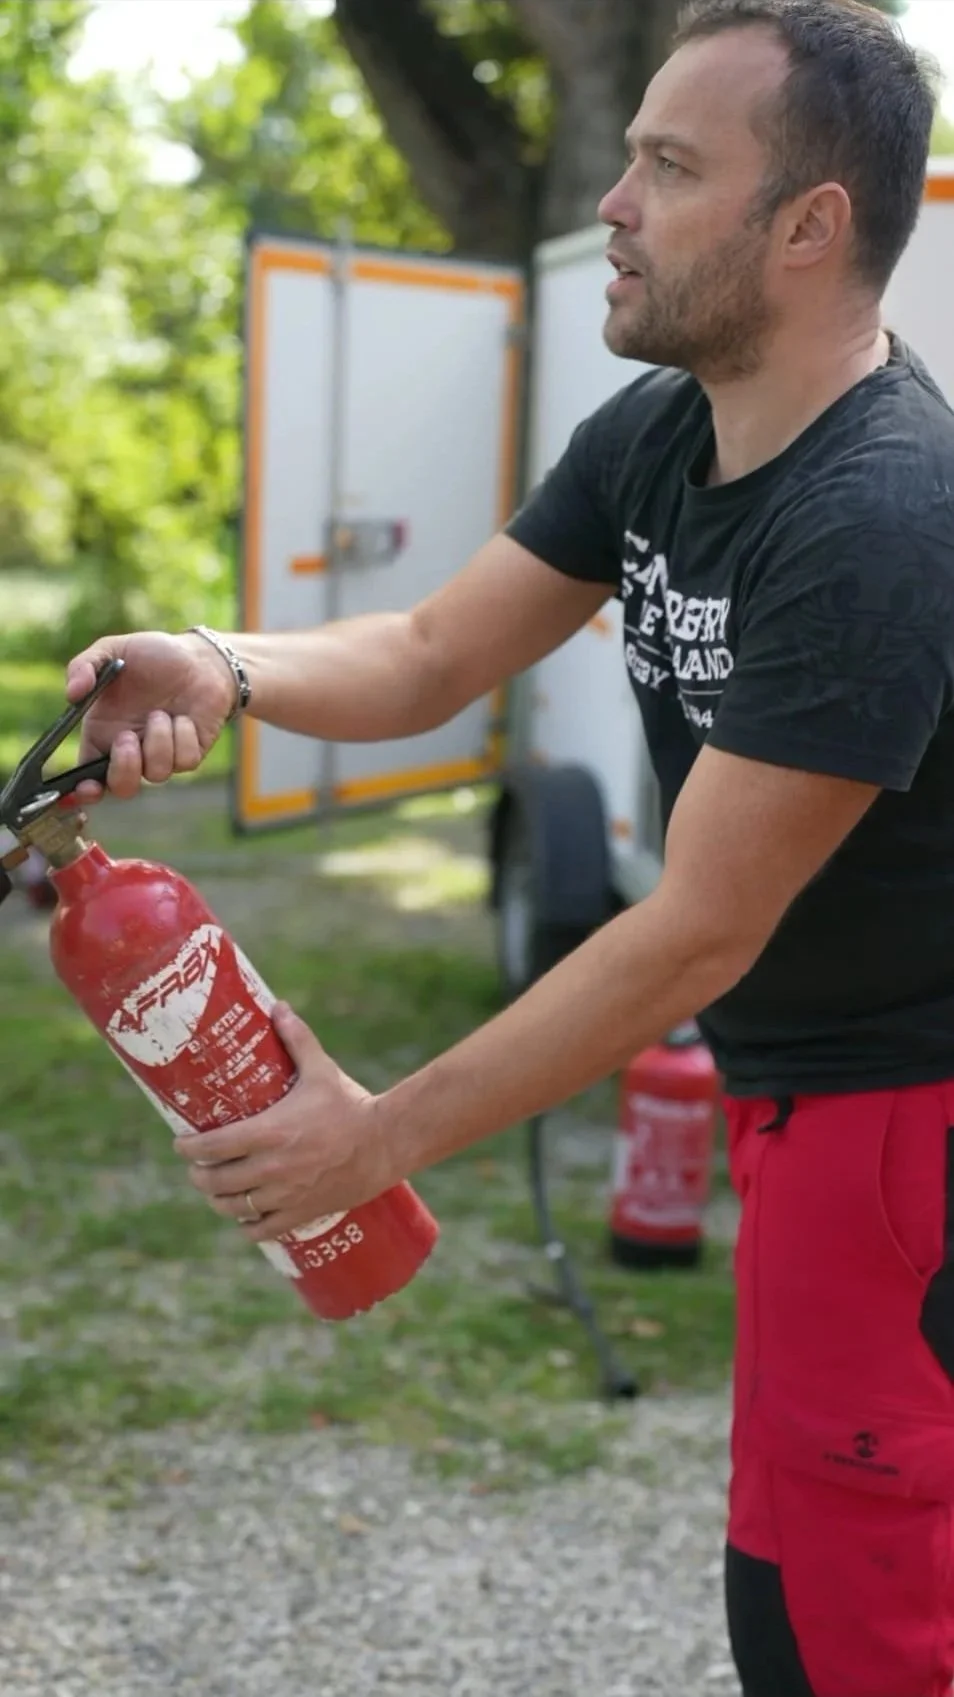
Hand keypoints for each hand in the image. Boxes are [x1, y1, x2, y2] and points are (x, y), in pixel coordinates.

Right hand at [65, 629, 237, 800]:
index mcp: (103, 733)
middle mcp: (131, 750)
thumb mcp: (113, 649)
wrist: (200, 658)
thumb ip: (84, 665)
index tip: (86, 788)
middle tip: (128, 737)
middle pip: (122, 788)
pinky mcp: (190, 754)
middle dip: (124, 769)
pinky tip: (184, 717)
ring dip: (158, 741)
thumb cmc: (153, 655)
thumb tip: (72, 693)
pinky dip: (183, 737)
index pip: (88, 774)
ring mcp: (161, 755)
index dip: (85, 790)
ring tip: (161, 713)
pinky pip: (184, 761)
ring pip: (156, 774)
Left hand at [172, 1003, 398, 1241]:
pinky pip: (262, 1230)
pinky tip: (244, 1220)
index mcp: (269, 1132)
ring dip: (218, 1201)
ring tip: (215, 1191)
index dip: (188, 1148)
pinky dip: (247, 1227)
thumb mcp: (321, 1070)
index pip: (211, 1147)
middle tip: (197, 1167)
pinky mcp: (302, 1212)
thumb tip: (278, 1006)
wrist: (385, 1142)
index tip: (181, 1144)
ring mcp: (285, 1195)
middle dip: (199, 1175)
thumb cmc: (350, 1105)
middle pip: (216, 1181)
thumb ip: (297, 1039)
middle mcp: (271, 1168)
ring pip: (234, 1208)